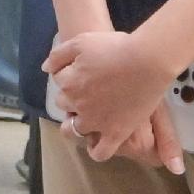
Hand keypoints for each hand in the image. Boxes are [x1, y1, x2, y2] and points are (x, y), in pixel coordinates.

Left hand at [45, 21, 183, 168]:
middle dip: (71, 98)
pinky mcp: (116, 133)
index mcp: (69, 82)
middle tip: (88, 91)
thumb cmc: (115, 47)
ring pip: (75, 129)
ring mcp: (96, 121)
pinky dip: (95, 150)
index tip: (82, 72)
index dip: (69, 75)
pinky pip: (100, 152)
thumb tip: (46, 69)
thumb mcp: (82, 42)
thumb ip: (59, 55)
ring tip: (89, 117)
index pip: (59, 81)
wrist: (147, 60)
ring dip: (77, 123)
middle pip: (64, 104)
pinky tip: (99, 142)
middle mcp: (78, 104)